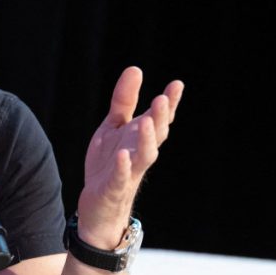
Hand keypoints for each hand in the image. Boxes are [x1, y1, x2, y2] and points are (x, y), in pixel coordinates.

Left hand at [78, 67, 183, 248]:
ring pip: (145, 156)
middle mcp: (140, 153)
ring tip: (147, 122)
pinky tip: (123, 156)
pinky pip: (121, 178)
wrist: (98, 206)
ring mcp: (130, 172)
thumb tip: (136, 68)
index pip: (160, 118)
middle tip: (162, 99)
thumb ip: (124, 101)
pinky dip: (124, 168)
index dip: (170, 103)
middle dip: (161, 118)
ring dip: (147, 140)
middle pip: (156, 135)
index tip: (177, 84)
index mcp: (140, 137)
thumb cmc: (110, 164)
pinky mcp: (114, 188)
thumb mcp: (113, 127)